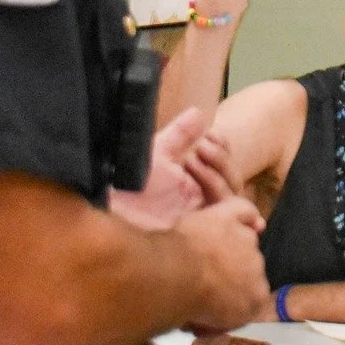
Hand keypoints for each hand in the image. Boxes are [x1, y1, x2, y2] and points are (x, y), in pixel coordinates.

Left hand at [108, 108, 237, 230]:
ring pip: (232, 195)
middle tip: (201, 146)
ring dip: (216, 173)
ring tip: (191, 160)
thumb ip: (179, 135)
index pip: (223, 163)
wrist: (111, 216)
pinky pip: (227, 215)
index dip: (223, 147)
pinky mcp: (203, 233)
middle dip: (221, 159)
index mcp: (194, 182)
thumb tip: (198, 112)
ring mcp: (205, 217)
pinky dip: (222, 197)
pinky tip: (203, 186)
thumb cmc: (128, 187)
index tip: (211, 134)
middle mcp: (202, 200)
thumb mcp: (156, 155)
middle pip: (233, 179)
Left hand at [177, 195, 270, 334]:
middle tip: (203, 279)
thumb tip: (212, 319)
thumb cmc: (191, 305)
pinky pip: (244, 210)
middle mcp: (259, 266)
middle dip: (230, 274)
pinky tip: (245, 217)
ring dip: (231, 246)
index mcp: (257, 297)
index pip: (251, 298)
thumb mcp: (208, 327)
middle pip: (248, 269)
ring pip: (245, 240)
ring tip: (207, 253)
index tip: (212, 306)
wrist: (177, 277)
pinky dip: (246, 214)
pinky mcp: (229, 216)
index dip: (232, 301)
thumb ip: (219, 321)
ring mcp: (246, 238)